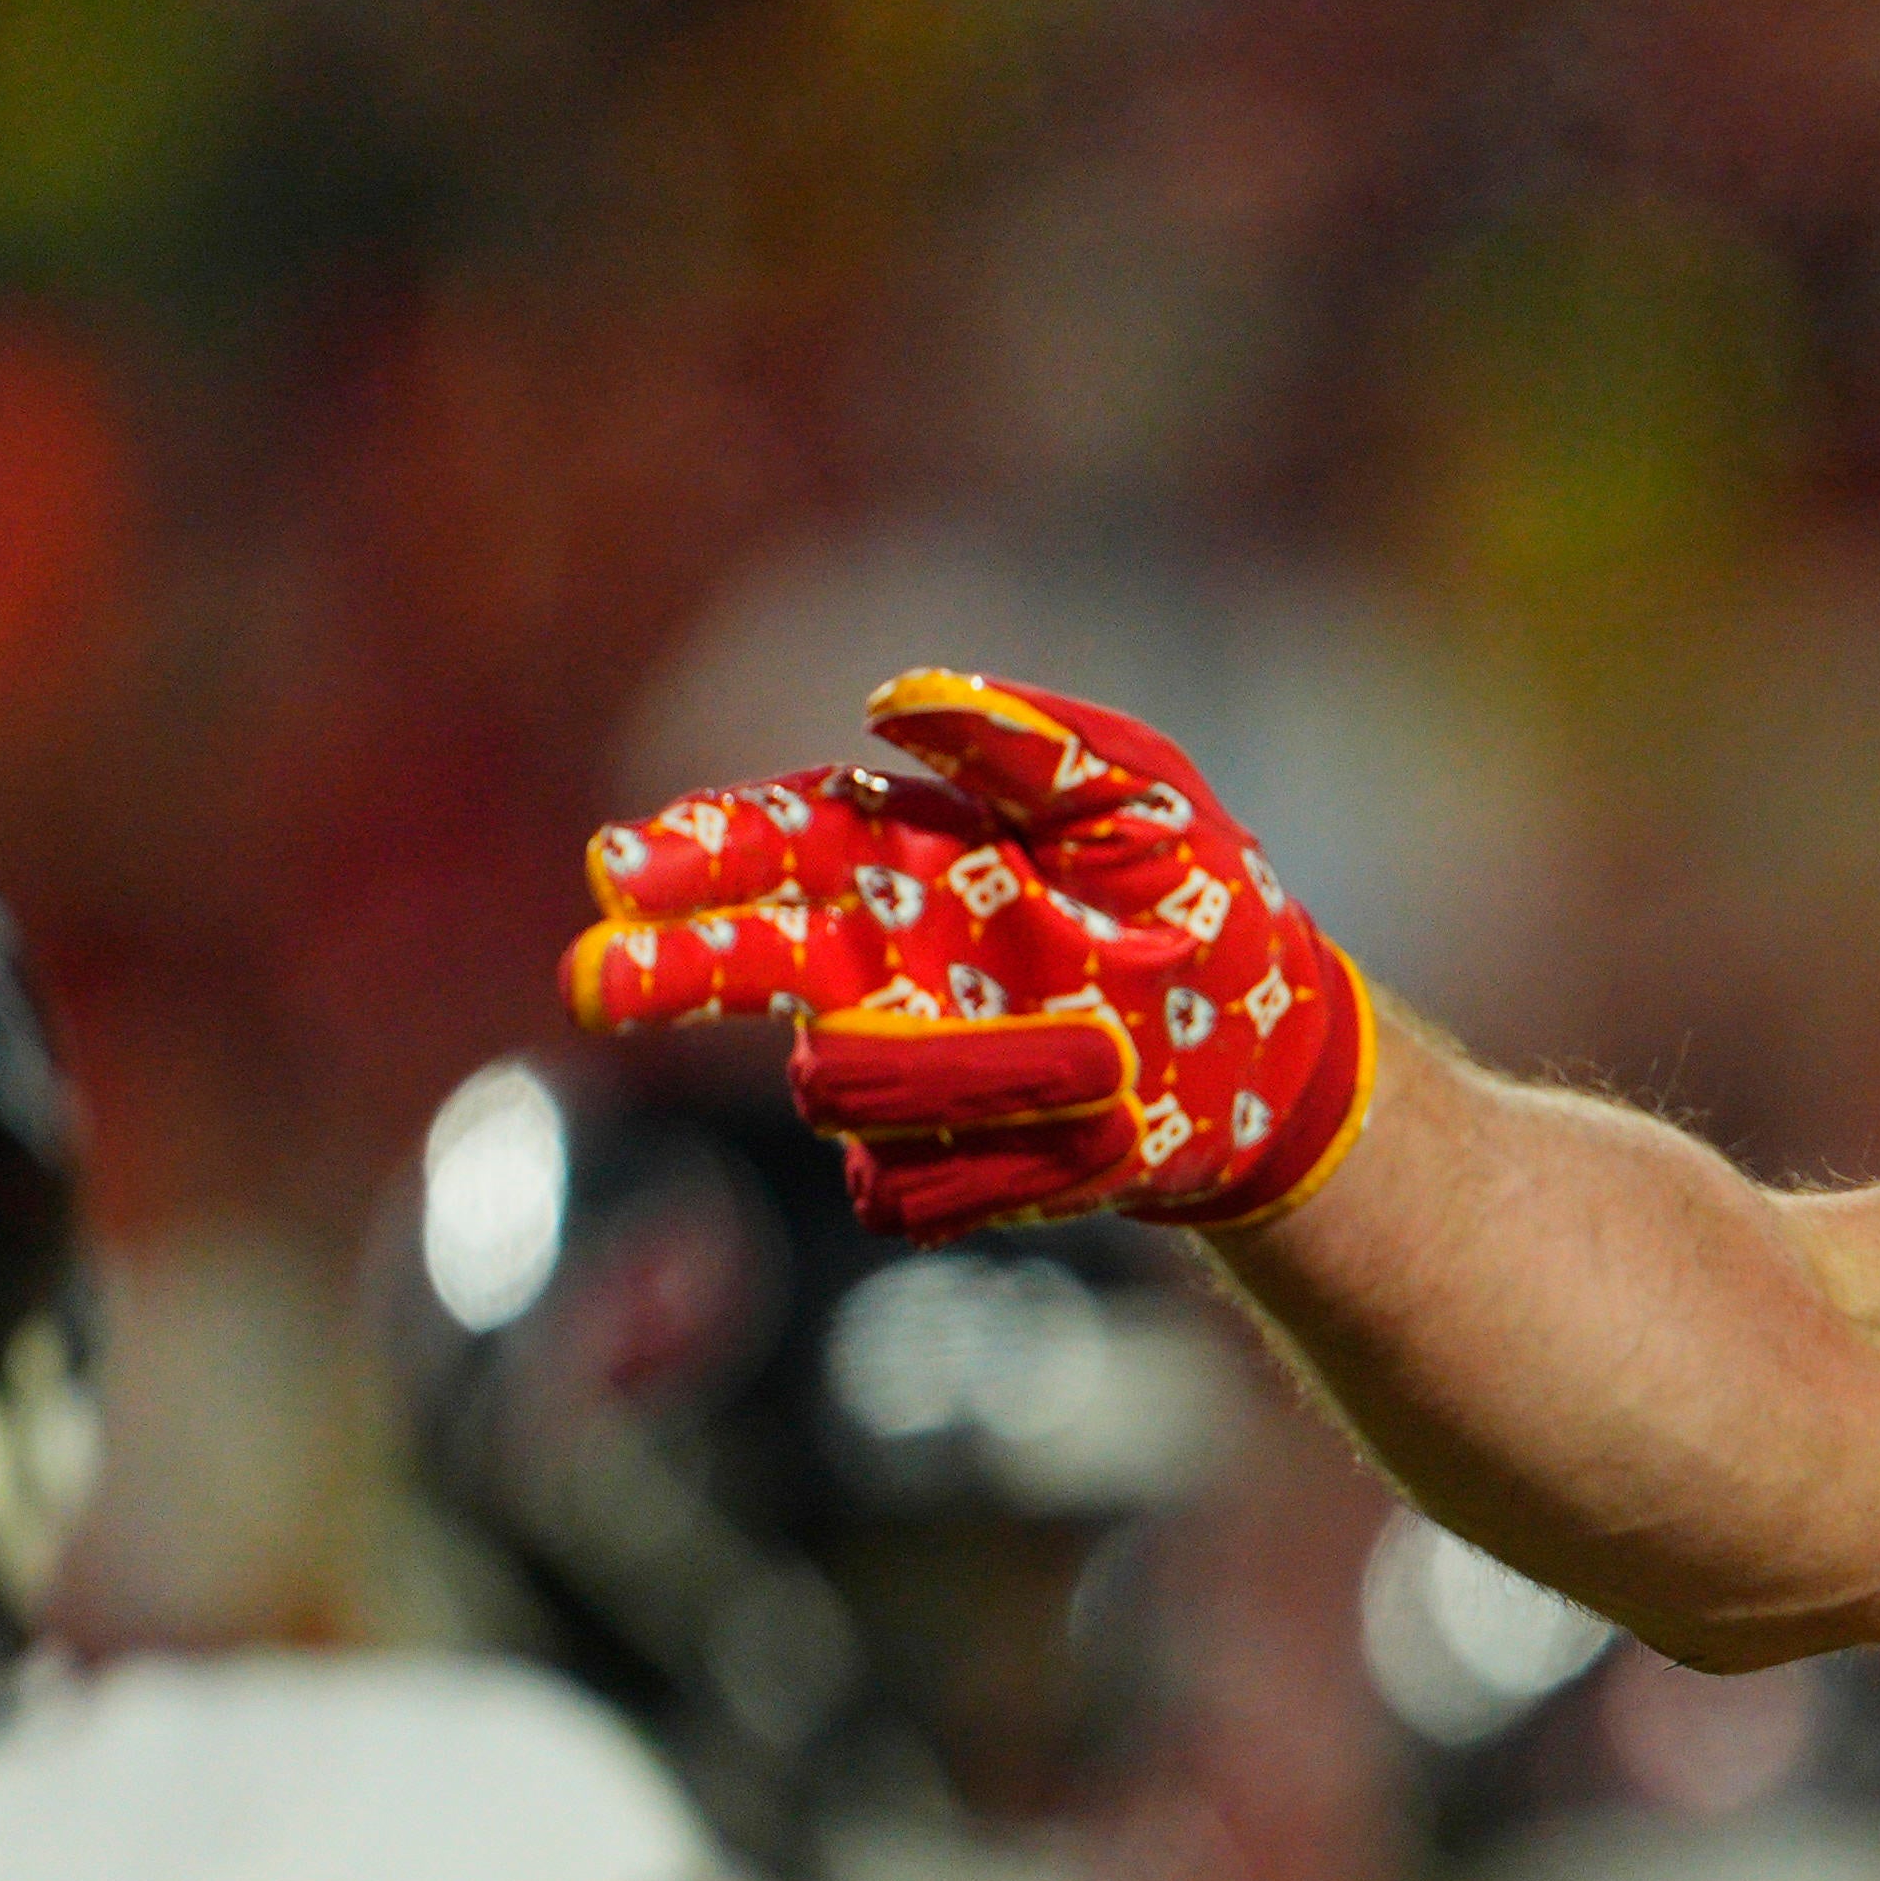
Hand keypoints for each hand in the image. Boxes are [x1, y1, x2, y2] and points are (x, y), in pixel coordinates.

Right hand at [566, 670, 1375, 1237]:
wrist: (1278, 1062)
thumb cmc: (1201, 902)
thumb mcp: (1139, 797)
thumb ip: (1024, 742)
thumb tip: (891, 698)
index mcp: (903, 857)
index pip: (772, 843)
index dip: (694, 853)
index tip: (622, 869)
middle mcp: (874, 962)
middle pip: (738, 960)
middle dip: (666, 966)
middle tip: (601, 980)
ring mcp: (897, 1070)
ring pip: (834, 1080)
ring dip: (942, 1074)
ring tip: (1093, 1055)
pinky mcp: (934, 1169)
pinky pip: (903, 1182)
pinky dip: (988, 1161)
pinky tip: (1085, 1133)